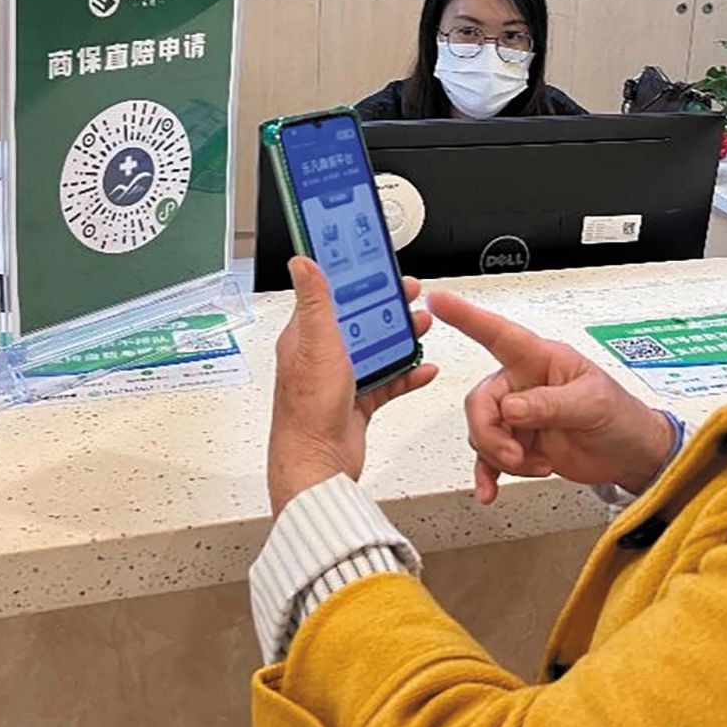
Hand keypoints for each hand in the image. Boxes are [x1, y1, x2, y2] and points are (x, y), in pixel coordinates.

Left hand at [267, 258, 438, 516]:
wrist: (319, 464)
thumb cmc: (308, 409)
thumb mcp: (316, 343)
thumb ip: (315, 301)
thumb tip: (302, 261)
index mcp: (305, 336)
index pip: (331, 295)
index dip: (355, 278)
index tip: (377, 264)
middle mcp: (322, 356)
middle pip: (360, 320)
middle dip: (388, 305)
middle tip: (410, 292)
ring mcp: (341, 380)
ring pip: (377, 349)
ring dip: (402, 337)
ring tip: (422, 324)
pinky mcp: (357, 403)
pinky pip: (388, 383)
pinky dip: (408, 374)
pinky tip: (424, 369)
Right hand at [429, 291, 677, 504]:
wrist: (630, 454)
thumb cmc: (620, 416)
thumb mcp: (593, 404)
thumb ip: (550, 404)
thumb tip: (511, 408)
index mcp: (541, 359)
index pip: (498, 334)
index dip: (467, 317)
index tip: (438, 302)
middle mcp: (523, 383)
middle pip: (481, 401)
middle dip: (491, 434)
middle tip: (515, 456)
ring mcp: (519, 415)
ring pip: (482, 430)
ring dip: (501, 456)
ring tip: (535, 466)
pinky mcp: (518, 442)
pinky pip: (488, 456)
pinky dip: (487, 473)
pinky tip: (490, 490)